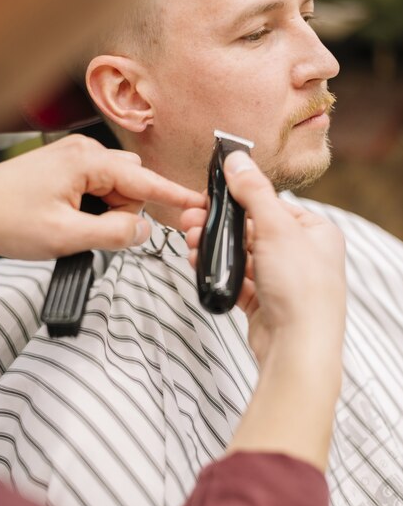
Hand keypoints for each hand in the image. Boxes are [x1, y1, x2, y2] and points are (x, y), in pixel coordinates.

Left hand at [0, 135, 204, 259]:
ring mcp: (76, 159)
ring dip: (108, 212)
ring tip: (76, 225)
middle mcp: (85, 153)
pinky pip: (100, 188)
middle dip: (124, 213)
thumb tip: (143, 230)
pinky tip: (74, 218)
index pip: (145, 182)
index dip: (174, 196)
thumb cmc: (7, 217)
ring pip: (117, 189)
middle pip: (132, 186)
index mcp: (88, 162)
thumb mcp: (65, 235)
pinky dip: (96, 207)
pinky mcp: (68, 169)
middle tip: (92, 231)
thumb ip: (112, 233)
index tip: (198, 204)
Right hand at [182, 152, 345, 366]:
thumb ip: (254, 191)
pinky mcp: (265, 302)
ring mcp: (283, 280)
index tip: (210, 196)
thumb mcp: (276, 227)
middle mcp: (302, 255)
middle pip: (252, 230)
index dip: (239, 198)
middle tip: (190, 220)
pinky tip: (199, 262)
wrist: (297, 347)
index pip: (272, 204)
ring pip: (242, 255)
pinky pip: (237, 279)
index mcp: (315, 231)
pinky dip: (219, 270)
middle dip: (219, 224)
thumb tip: (237, 158)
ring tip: (190, 242)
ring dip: (215, 247)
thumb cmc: (301, 287)